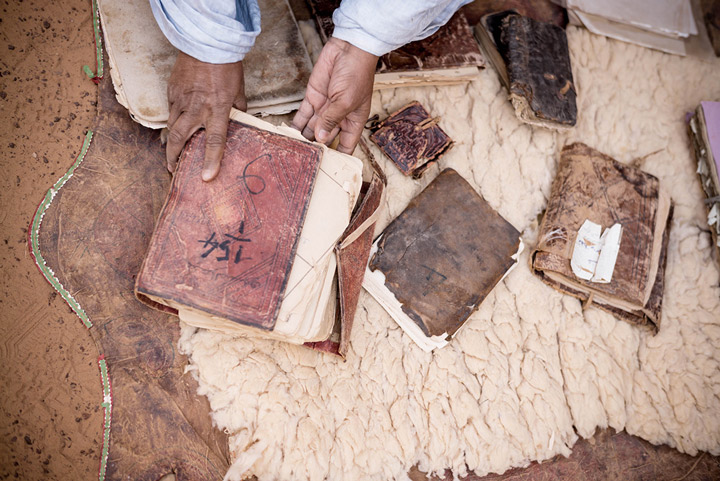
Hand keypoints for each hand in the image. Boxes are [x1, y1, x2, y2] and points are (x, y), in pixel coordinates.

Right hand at [166, 52, 246, 180]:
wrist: (206, 42)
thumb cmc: (226, 66)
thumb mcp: (239, 91)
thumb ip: (237, 109)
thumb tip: (239, 120)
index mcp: (218, 109)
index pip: (215, 141)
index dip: (211, 161)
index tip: (207, 177)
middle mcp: (197, 107)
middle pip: (179, 138)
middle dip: (174, 157)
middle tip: (173, 168)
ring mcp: (181, 99)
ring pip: (171, 126)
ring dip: (170, 142)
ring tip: (170, 152)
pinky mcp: (172, 91)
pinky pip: (171, 110)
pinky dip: (172, 120)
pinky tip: (174, 126)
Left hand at [292, 37, 377, 153]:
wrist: (348, 49)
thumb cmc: (356, 74)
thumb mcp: (345, 101)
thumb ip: (331, 120)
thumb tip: (320, 138)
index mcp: (353, 121)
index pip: (346, 145)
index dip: (339, 157)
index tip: (330, 170)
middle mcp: (338, 117)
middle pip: (326, 139)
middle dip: (317, 149)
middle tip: (305, 162)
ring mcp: (324, 108)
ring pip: (312, 128)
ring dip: (304, 139)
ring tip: (293, 151)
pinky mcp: (313, 97)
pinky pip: (302, 114)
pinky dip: (296, 124)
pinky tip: (288, 134)